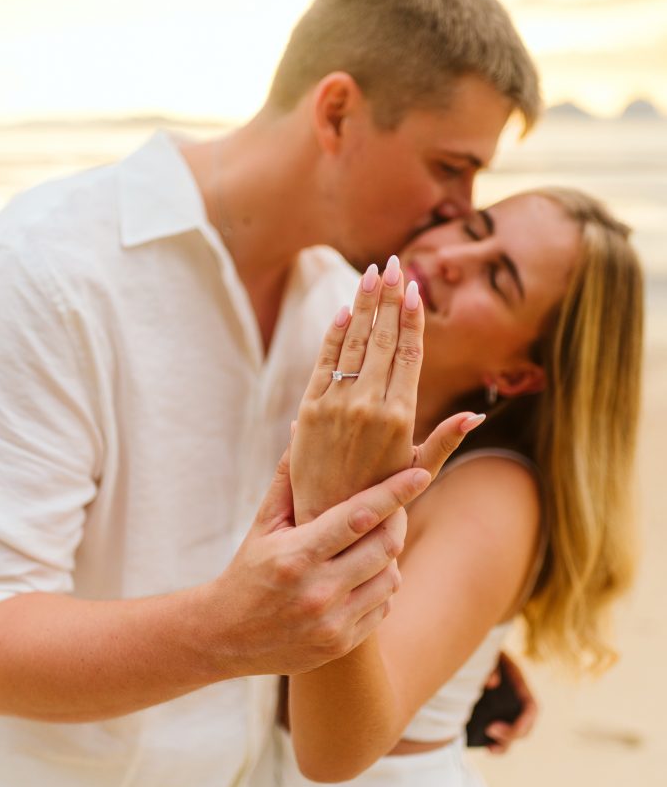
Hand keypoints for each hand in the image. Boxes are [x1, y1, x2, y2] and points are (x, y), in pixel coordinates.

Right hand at [212, 443, 432, 676]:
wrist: (226, 637)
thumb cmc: (249, 569)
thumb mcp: (263, 523)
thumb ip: (287, 478)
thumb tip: (300, 428)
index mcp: (297, 555)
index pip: (358, 517)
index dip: (394, 493)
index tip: (420, 473)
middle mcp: (318, 591)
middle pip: (385, 547)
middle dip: (396, 521)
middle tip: (393, 508)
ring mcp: (332, 622)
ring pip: (390, 577)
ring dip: (388, 557)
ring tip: (369, 545)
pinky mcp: (341, 644)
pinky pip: (383, 607)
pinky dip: (380, 587)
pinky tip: (360, 577)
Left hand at [291, 257, 483, 521]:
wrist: (329, 522)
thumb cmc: (382, 496)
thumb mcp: (419, 472)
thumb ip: (446, 440)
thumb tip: (476, 414)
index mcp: (400, 416)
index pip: (408, 354)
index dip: (411, 319)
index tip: (413, 289)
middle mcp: (369, 405)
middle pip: (382, 339)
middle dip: (388, 298)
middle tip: (393, 264)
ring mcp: (336, 405)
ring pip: (353, 344)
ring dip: (362, 305)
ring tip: (371, 274)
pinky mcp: (308, 409)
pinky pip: (325, 362)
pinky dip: (334, 335)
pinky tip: (342, 311)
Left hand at [485, 651, 538, 753]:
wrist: (463, 645)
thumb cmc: (477, 647)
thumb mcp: (485, 650)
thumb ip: (489, 663)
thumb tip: (492, 683)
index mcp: (518, 682)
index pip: (531, 709)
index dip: (522, 724)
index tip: (496, 727)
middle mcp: (513, 698)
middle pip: (524, 727)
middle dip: (510, 736)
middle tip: (488, 730)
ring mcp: (502, 706)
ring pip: (511, 734)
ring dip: (503, 745)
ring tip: (489, 750)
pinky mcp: (489, 711)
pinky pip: (496, 732)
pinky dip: (491, 741)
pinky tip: (476, 742)